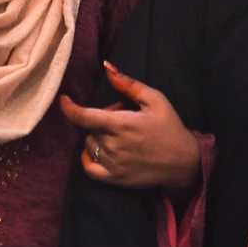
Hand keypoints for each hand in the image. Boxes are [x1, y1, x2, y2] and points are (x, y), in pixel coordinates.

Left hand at [60, 62, 199, 193]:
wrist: (184, 162)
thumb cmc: (169, 128)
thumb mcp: (155, 100)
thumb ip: (128, 84)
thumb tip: (106, 67)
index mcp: (121, 124)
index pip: (84, 116)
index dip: (69, 107)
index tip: (63, 99)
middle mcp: (114, 145)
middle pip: (89, 128)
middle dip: (100, 119)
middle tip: (121, 118)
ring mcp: (113, 164)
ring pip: (89, 145)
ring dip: (98, 137)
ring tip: (120, 135)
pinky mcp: (115, 179)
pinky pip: (89, 168)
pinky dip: (88, 158)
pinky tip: (101, 151)